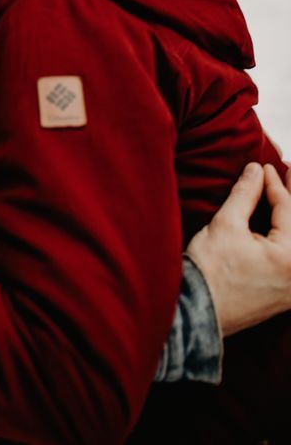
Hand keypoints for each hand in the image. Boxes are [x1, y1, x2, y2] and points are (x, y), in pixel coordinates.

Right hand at [186, 162, 290, 335]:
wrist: (198, 311)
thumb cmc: (210, 270)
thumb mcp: (226, 224)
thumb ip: (245, 194)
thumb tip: (256, 171)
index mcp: (290, 257)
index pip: (288, 209)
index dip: (275, 184)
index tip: (265, 166)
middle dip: (290, 199)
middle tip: (289, 173)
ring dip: (290, 218)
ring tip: (283, 197)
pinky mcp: (284, 297)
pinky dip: (287, 238)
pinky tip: (281, 226)